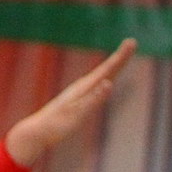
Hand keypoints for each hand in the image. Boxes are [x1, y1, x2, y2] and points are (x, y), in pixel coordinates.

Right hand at [3, 38, 136, 166]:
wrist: (39, 131)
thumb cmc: (61, 119)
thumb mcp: (83, 108)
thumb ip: (94, 97)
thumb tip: (107, 84)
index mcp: (88, 86)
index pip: (109, 70)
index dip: (121, 57)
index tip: (131, 42)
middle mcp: (84, 88)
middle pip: (107, 70)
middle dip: (120, 56)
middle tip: (132, 41)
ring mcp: (80, 99)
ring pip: (99, 81)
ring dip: (110, 68)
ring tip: (122, 54)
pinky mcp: (75, 112)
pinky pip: (89, 101)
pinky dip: (98, 93)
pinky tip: (107, 84)